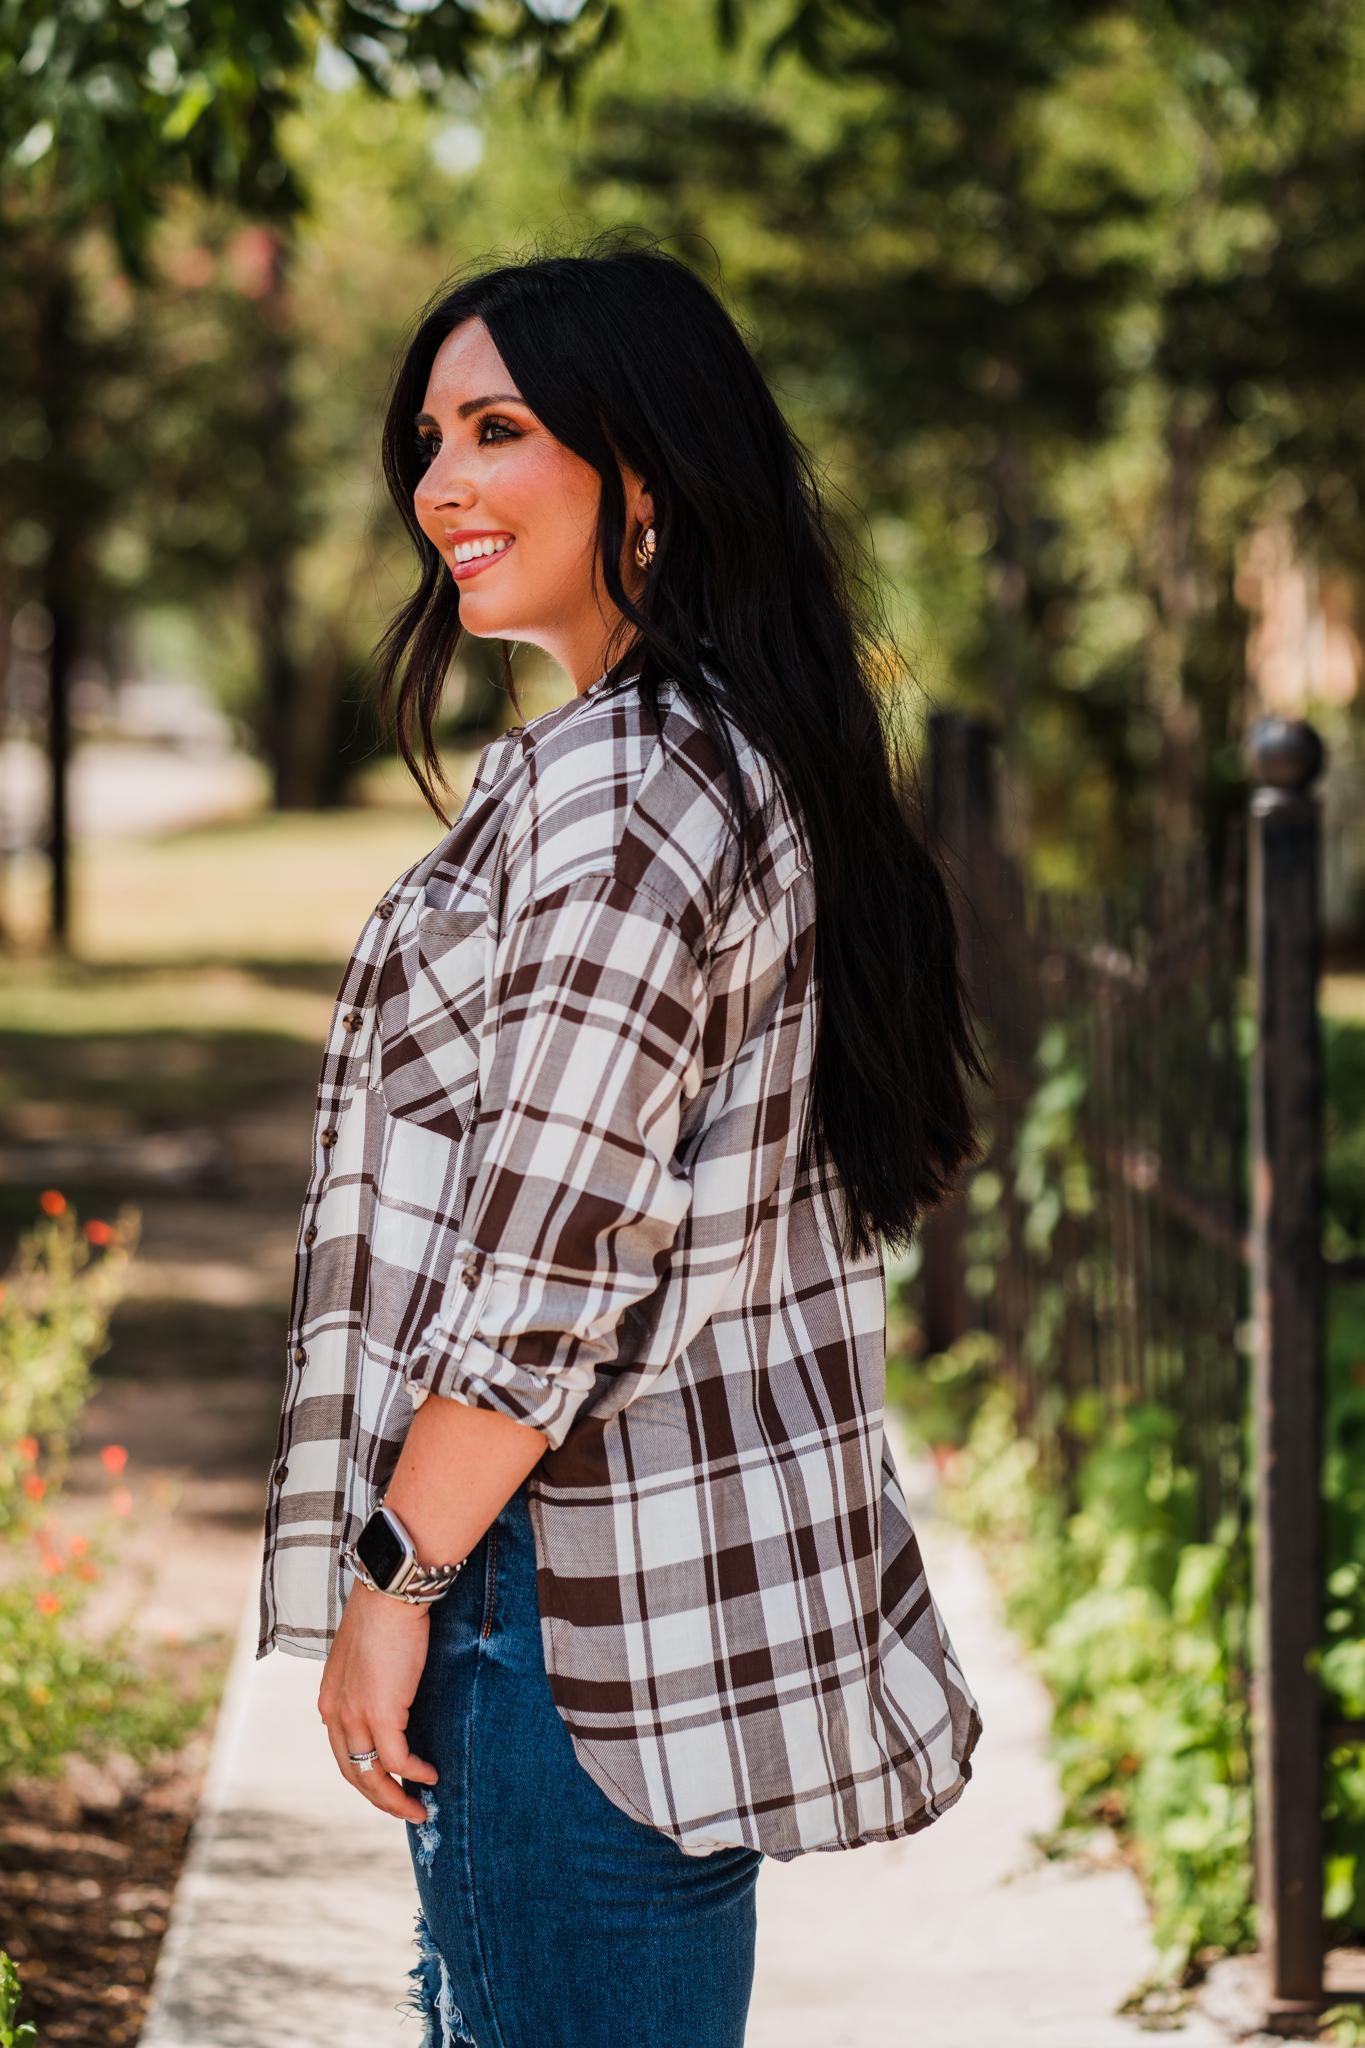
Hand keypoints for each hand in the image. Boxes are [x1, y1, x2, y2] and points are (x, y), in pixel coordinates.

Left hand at [316, 1580, 437, 1821]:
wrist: (389, 1594)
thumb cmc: (383, 1614)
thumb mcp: (364, 1655)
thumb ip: (367, 1681)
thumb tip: (388, 1694)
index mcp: (329, 1700)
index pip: (342, 1751)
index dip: (364, 1774)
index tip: (386, 1784)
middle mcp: (335, 1714)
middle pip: (353, 1772)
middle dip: (379, 1798)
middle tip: (405, 1810)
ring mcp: (356, 1717)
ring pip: (372, 1775)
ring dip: (395, 1798)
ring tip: (418, 1809)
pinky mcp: (382, 1714)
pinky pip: (398, 1760)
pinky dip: (414, 1773)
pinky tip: (431, 1777)